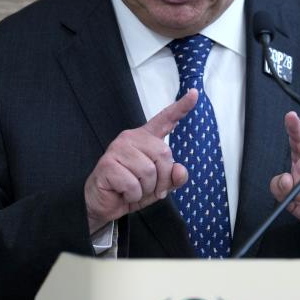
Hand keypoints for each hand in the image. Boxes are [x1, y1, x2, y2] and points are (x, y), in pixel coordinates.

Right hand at [84, 89, 197, 232]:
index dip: (181, 107)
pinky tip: (123, 193)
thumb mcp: (159, 186)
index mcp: (146, 139)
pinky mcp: (108, 164)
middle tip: (148, 188)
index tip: (194, 93)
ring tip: (133, 190)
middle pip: (163, 153)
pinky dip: (132, 195)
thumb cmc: (132, 190)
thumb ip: (173, 177)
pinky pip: (133, 184)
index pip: (165, 119)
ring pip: (149, 171)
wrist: (104, 206)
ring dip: (145, 189)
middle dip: (161, 179)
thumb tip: (180, 170)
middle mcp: (131, 138)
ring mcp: (118, 149)